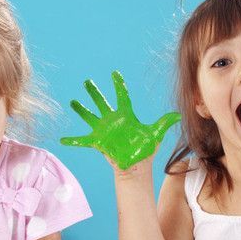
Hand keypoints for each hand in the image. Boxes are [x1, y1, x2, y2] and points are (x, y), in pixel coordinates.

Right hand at [61, 70, 180, 169]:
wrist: (136, 166)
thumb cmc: (145, 150)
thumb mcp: (154, 135)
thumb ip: (163, 124)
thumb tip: (178, 115)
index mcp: (126, 116)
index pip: (121, 96)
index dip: (118, 85)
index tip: (115, 73)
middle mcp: (112, 120)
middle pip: (101, 103)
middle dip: (94, 92)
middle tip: (87, 81)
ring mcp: (103, 131)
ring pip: (89, 117)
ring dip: (81, 110)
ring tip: (73, 101)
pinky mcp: (97, 142)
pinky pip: (82, 141)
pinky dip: (72, 141)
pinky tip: (62, 140)